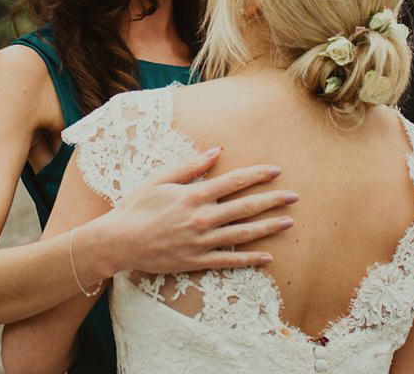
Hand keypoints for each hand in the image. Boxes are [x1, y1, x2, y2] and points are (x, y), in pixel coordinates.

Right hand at [91, 148, 296, 275]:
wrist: (119, 242)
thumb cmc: (137, 206)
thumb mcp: (160, 179)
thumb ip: (190, 166)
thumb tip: (216, 152)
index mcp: (194, 195)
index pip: (234, 182)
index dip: (257, 175)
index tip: (276, 170)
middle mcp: (202, 218)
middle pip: (245, 207)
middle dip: (272, 200)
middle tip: (294, 196)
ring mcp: (201, 242)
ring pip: (243, 234)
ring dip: (268, 227)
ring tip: (288, 222)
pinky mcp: (197, 261)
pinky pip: (229, 261)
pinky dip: (249, 260)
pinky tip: (267, 257)